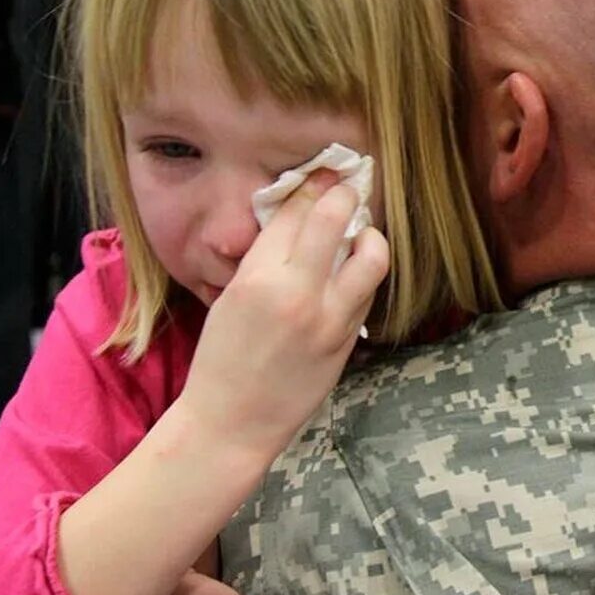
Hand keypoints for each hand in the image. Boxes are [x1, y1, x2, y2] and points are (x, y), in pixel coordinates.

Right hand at [180, 170, 389, 456]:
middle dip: (346, 193)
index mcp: (257, 279)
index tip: (326, 171)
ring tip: (360, 236)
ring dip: (369, 236)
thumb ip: (265, 259)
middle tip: (350, 185)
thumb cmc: (222, 360)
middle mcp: (298, 293)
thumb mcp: (230, 298)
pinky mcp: (348, 341)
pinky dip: (365, 274)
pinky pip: (368, 293)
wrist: (232, 423)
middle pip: (335, 220)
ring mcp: (330, 319)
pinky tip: (355, 272)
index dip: (313, 185)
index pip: (294, 212)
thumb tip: (296, 220)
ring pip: (371, 256)